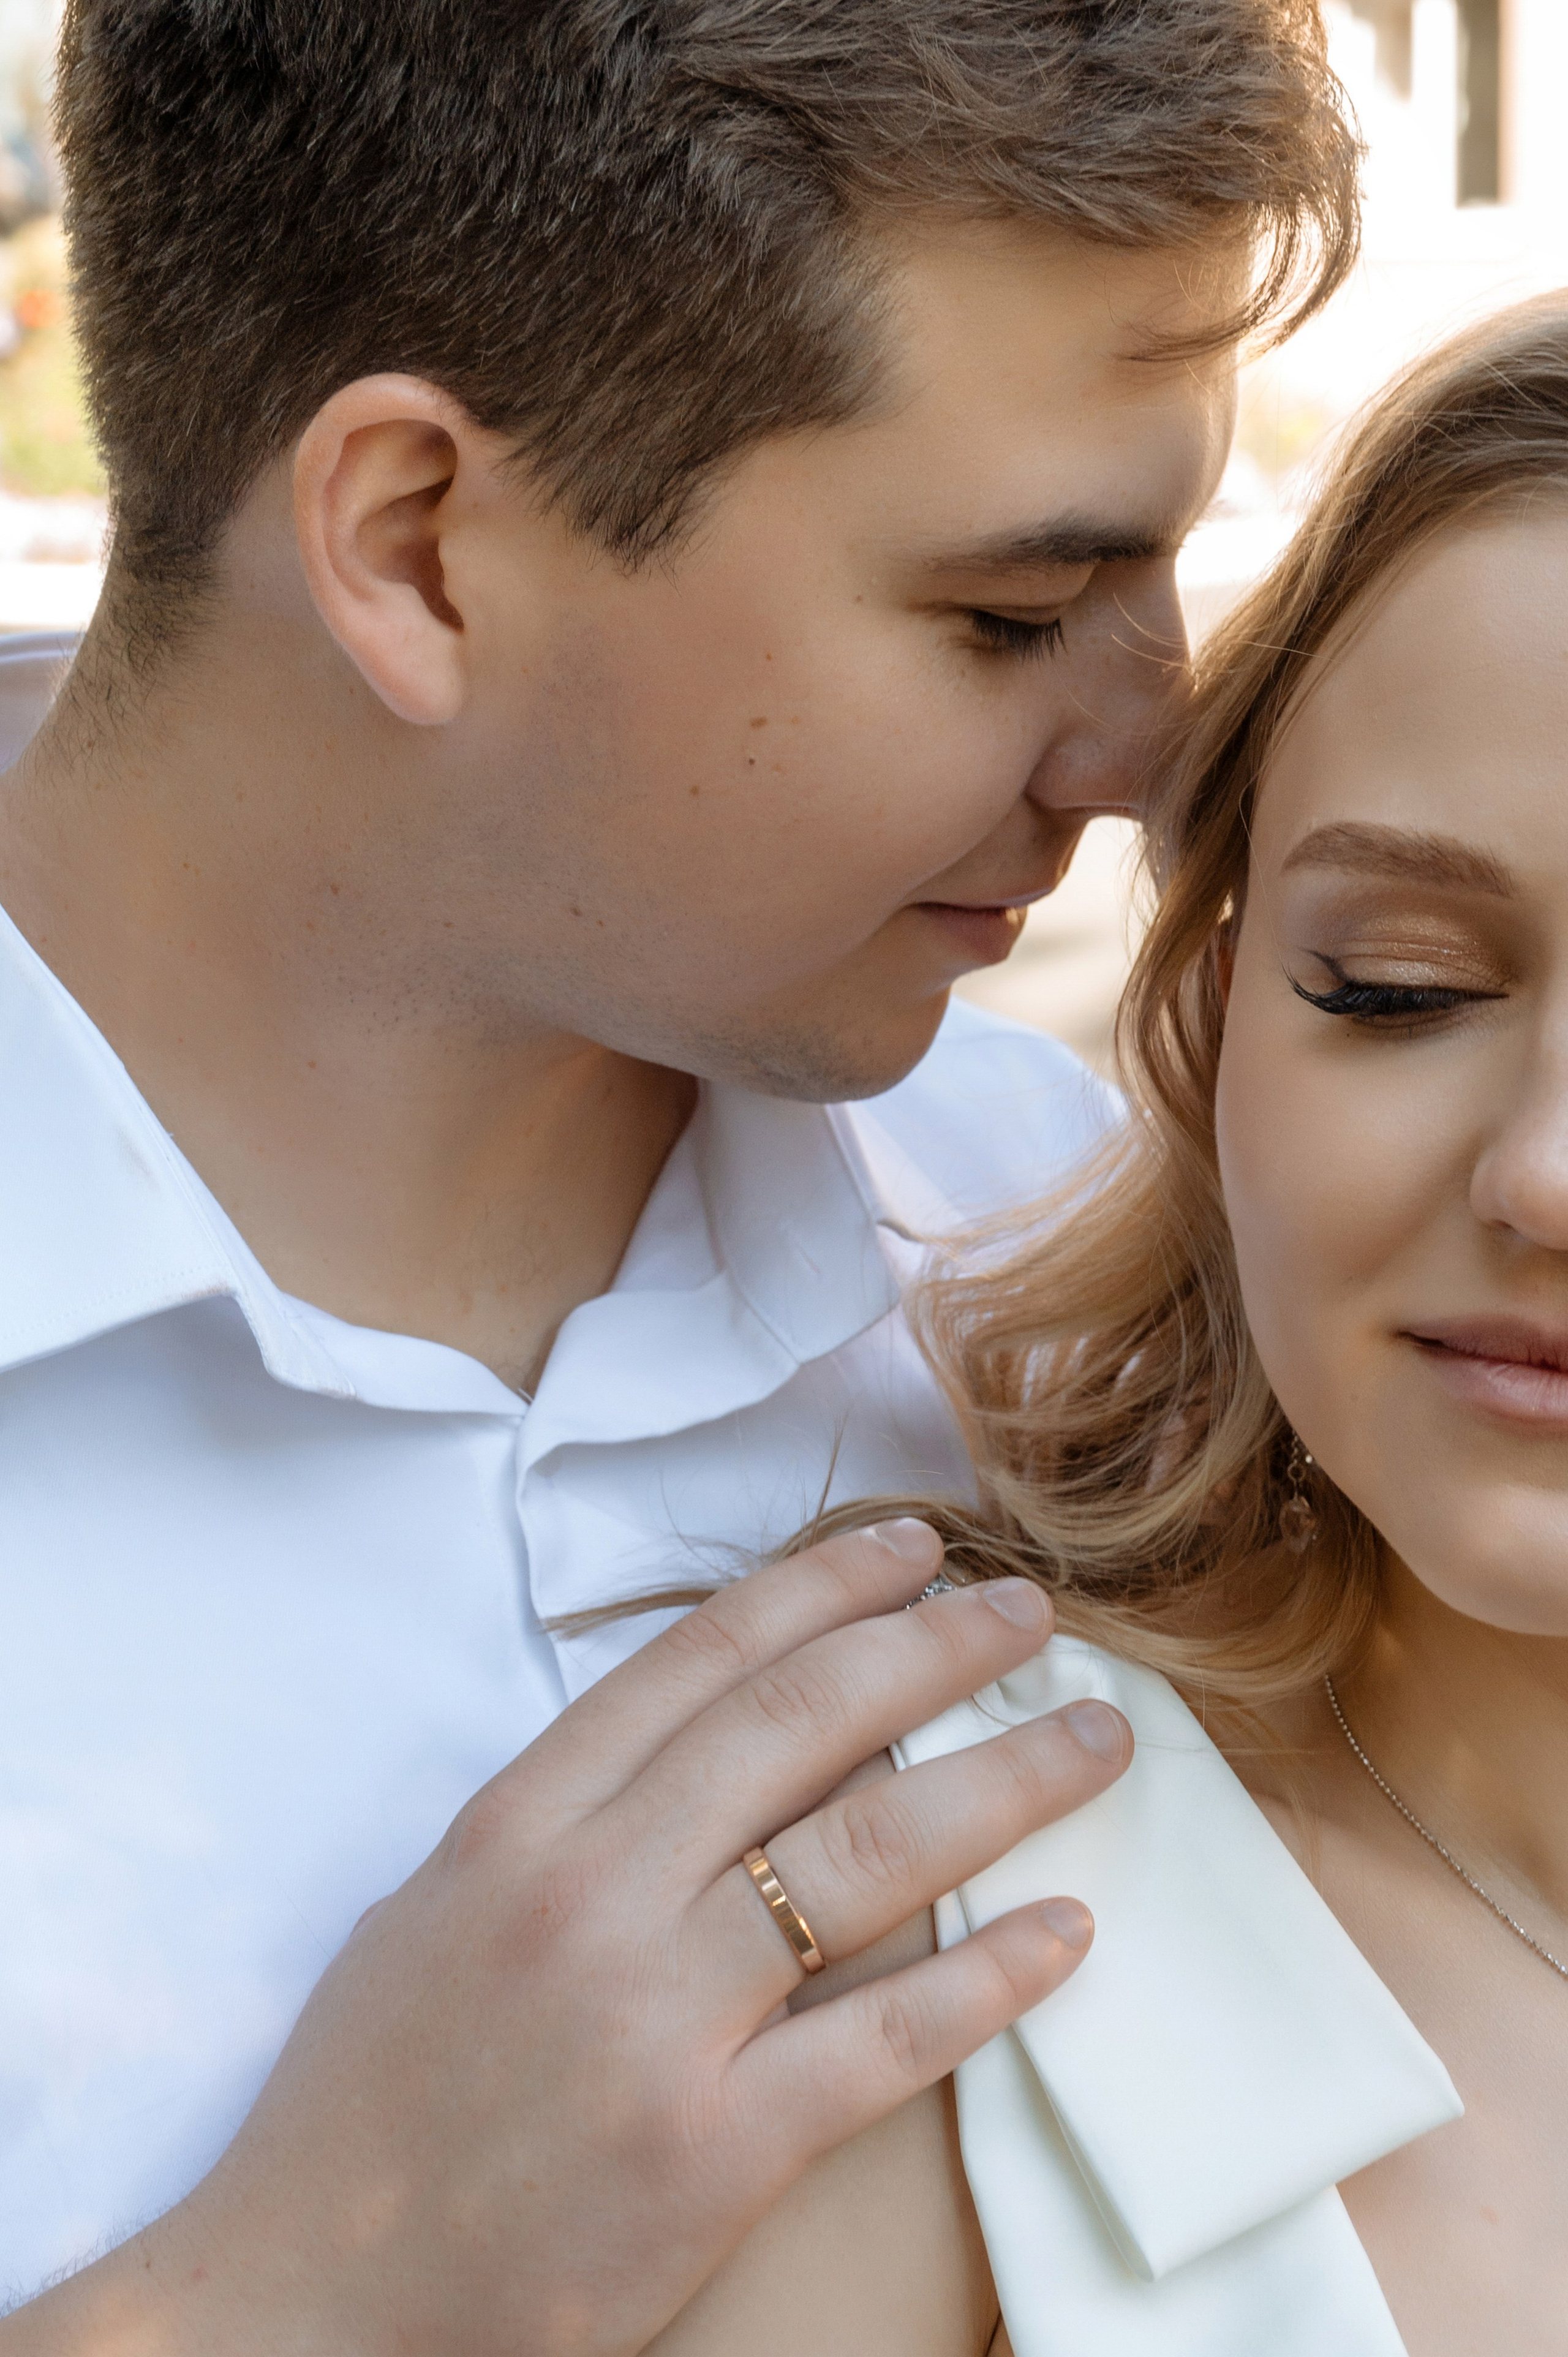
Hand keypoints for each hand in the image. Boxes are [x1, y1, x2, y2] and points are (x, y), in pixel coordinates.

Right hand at [5, 1524, 1128, 2356]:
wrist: (296, 2300)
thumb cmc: (364, 2103)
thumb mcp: (435, 1910)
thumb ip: (562, 1818)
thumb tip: (696, 1743)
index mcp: (518, 1823)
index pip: (699, 1660)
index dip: (819, 1587)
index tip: (910, 1546)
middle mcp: (591, 1893)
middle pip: (802, 1726)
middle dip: (934, 1650)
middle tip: (1032, 1614)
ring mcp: (654, 2020)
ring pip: (866, 1858)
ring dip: (1002, 1782)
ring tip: (1093, 1737)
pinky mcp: (709, 2151)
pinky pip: (879, 2039)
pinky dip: (989, 1980)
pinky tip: (1066, 1931)